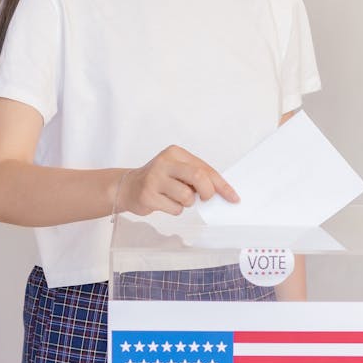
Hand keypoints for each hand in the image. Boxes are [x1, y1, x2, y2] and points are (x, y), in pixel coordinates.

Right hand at [119, 145, 239, 216]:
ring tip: (176, 198)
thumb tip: (222, 192)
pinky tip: (165, 202)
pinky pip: (175, 209)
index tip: (233, 197)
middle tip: (205, 198)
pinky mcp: (148, 195)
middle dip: (207, 192)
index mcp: (175, 153)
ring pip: (187, 197)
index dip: (222, 185)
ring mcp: (154, 178)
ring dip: (187, 203)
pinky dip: (175, 210)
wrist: (129, 186)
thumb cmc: (160, 179)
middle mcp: (164, 162)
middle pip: (198, 177)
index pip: (205, 168)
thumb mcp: (178, 170)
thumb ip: (197, 176)